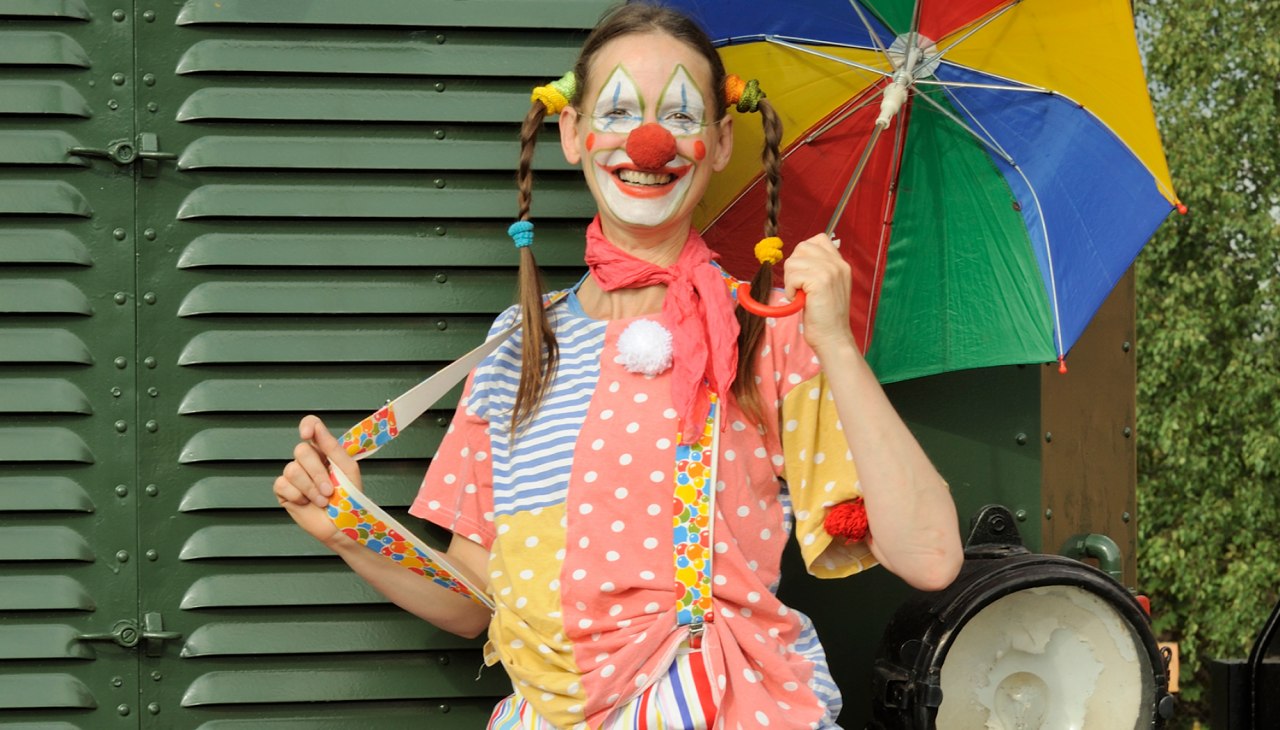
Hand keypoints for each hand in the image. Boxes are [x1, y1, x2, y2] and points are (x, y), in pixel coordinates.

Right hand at [273, 415, 361, 543]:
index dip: (307, 426)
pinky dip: (298, 496)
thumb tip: (316, 427)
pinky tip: (307, 503)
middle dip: (317, 473)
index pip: (311, 427)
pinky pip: (283, 485)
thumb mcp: (347, 469)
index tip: (307, 435)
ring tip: (323, 501)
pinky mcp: (284, 491)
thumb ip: (332, 447)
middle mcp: (307, 460)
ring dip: (310, 488)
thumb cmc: (349, 498)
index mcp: (324, 451)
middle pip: (301, 451)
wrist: (343, 526)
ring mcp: (294, 476)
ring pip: (291, 469)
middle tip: (329, 490)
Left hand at [783, 233, 854, 353]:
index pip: (819, 239)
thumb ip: (819, 269)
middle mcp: (838, 264)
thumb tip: (797, 258)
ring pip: (793, 261)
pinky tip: (800, 301)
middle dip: (793, 267)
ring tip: (801, 296)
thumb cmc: (825, 317)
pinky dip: (790, 290)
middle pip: (802, 247)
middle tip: (799, 287)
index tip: (802, 273)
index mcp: (841, 264)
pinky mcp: (820, 281)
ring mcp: (830, 271)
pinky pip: (792, 276)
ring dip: (790, 280)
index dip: (804, 253)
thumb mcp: (827, 287)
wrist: (833, 338)